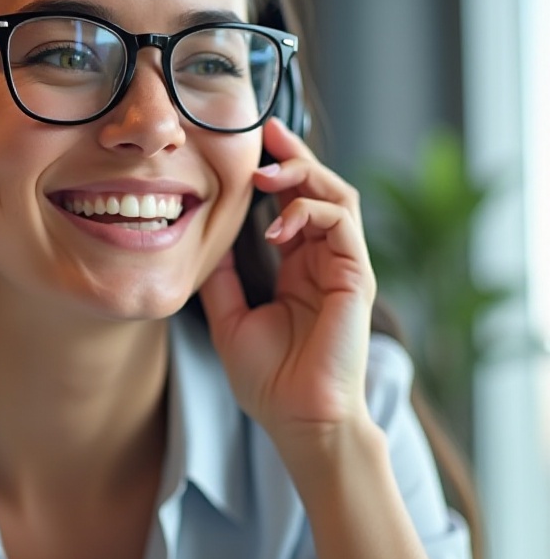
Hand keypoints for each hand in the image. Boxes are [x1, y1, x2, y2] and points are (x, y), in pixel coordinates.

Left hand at [199, 118, 377, 472]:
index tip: (256, 146)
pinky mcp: (357, 279)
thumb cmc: (268, 381)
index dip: (280, 172)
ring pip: (337, 197)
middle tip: (267, 136)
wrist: (297, 422)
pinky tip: (278, 225)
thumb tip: (202, 241)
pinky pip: (342, 225)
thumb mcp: (230, 318)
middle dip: (295, 158)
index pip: (296, 205)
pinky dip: (310, 213)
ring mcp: (345, 269)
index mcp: (300, 270)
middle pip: (321, 190)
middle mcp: (326, 263)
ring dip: (304, 177)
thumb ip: (222, 278)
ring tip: (267, 174)